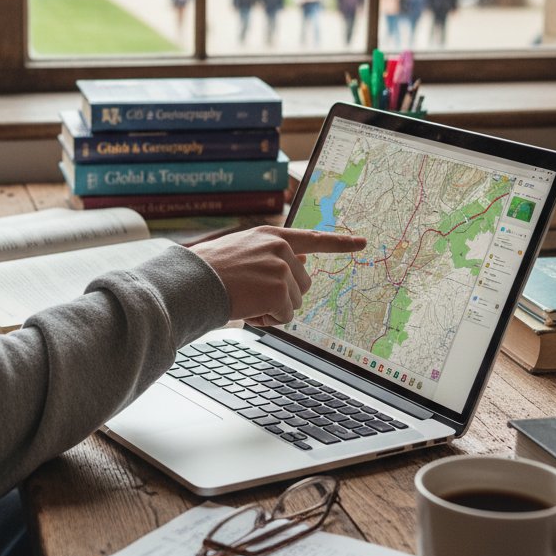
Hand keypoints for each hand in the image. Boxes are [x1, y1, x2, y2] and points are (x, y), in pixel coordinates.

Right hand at [192, 226, 366, 327]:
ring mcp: (282, 269)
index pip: (314, 239)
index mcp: (272, 236)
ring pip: (294, 302)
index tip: (362, 242)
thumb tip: (300, 263)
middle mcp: (281, 249)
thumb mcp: (243, 249)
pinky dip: (267, 319)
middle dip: (283, 294)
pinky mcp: (279, 290)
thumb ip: (272, 254)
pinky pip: (284, 317)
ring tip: (245, 297)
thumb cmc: (210, 269)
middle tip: (253, 292)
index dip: (340, 242)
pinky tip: (247, 307)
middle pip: (304, 283)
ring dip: (273, 307)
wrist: (193, 280)